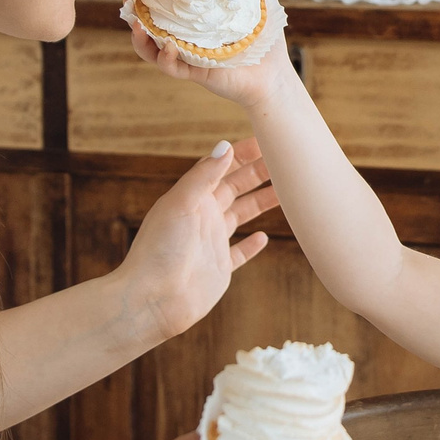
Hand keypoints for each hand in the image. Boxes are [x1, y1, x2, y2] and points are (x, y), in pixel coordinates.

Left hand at [117, 139, 275, 342]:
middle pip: (235, 187)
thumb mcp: (181, 204)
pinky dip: (252, 244)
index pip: (221, 167)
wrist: (152, 300)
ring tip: (287, 192)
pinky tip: (264, 237)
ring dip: (261, 202)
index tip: (268, 139)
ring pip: (241, 215)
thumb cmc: (159, 251)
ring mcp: (211, 242)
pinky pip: (239, 252)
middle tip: (288, 161)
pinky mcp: (219, 268)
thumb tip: (225, 145)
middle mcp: (202, 217)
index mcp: (192, 198)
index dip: (243, 153)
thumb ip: (203, 175)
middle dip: (259, 173)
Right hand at [129, 0, 299, 110]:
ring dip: (141, 40)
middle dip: (135, 18)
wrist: (275, 79)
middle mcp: (188, 42)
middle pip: (151, 31)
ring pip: (153, 52)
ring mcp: (190, 59)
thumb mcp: (262, 10)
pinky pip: (173, 68)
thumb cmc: (266, 46)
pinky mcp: (196, 74)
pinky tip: (167, 46)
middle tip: (128, 3)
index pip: (169, 11)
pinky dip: (166, 59)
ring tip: (139, 26)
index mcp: (197, 26)